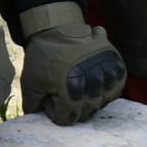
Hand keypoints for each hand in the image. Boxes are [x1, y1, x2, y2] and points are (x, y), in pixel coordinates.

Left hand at [20, 1, 125, 125]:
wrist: (57, 27)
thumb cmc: (42, 55)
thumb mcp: (29, 80)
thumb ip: (32, 103)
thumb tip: (37, 117)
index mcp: (71, 93)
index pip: (66, 119)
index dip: (54, 109)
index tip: (50, 95)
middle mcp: (94, 86)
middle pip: (84, 113)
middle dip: (70, 105)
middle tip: (61, 88)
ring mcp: (107, 76)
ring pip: (99, 103)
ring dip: (87, 98)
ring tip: (74, 82)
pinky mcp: (117, 67)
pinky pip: (113, 91)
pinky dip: (102, 89)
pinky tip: (89, 78)